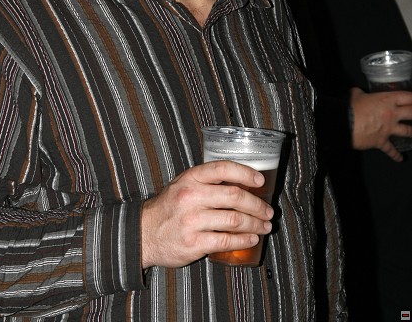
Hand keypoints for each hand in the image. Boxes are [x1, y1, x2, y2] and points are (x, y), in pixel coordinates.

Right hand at [141, 160, 273, 268]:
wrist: (143, 233)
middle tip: (268, 210)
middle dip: (257, 205)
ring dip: (255, 224)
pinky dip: (244, 240)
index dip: (246, 172)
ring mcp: (192, 221)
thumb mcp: (183, 184)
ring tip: (264, 226)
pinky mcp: (194, 243)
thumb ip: (206, 180)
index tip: (260, 180)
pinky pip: (226, 241)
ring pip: (234, 220)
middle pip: (234, 197)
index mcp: (191, 178)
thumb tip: (240, 181)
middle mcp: (191, 197)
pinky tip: (252, 239)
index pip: (223, 168)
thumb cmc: (168, 207)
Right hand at [350, 87, 411, 161]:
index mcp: (387, 100)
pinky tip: (400, 159)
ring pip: (408, 131)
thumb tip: (360, 94)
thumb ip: (362, 93)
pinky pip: (391, 150)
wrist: (343, 123)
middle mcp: (392, 114)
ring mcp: (389, 129)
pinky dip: (395, 155)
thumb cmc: (350, 106)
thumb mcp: (356, 93)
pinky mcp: (382, 141)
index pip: (407, 97)